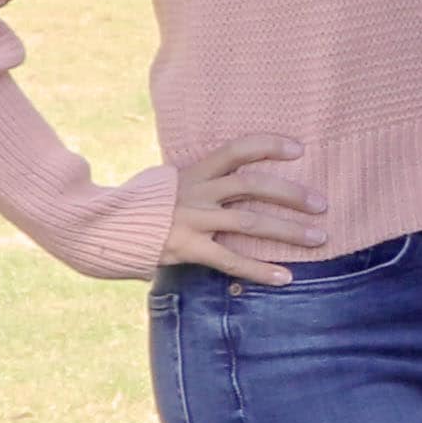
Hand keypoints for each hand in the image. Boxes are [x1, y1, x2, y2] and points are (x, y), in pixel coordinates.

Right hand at [147, 131, 314, 283]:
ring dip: (288, 231)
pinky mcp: (186, 247)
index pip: (236, 149)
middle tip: (322, 205)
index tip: (300, 149)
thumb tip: (234, 185)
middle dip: (291, 194)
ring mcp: (191, 219)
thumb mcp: (170, 185)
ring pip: (249, 221)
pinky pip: (229, 259)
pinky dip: (259, 269)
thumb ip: (200, 184)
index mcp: (194, 172)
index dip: (268, 145)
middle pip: (251, 185)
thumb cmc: (142, 208)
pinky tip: (285, 277)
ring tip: (319, 238)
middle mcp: (196, 191)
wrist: (99, 226)